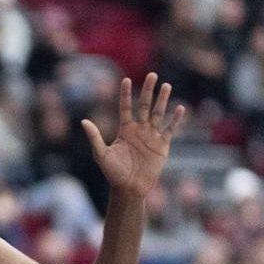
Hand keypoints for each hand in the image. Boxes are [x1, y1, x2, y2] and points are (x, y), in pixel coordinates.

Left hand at [82, 73, 185, 200]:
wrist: (130, 189)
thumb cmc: (114, 173)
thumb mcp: (102, 154)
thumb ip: (95, 137)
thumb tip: (84, 121)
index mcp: (125, 130)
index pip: (126, 108)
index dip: (126, 95)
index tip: (126, 80)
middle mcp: (139, 130)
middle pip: (145, 105)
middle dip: (148, 90)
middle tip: (152, 75)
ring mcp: (152, 136)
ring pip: (158, 113)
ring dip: (163, 100)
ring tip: (166, 85)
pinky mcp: (162, 145)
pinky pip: (170, 129)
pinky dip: (175, 119)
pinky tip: (179, 108)